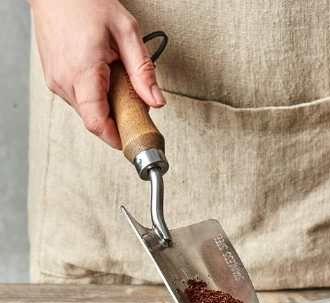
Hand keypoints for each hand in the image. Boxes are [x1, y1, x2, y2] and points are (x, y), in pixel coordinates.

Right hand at [29, 0, 164, 148]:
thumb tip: (156, 101)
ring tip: (121, 82)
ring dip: (108, 105)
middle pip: (94, 119)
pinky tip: (106, 77)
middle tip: (140, 105)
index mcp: (82, 72)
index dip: (117, 138)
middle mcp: (63, 80)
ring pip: (87, 109)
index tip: (135, 142)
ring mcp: (55, 80)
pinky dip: (96, 95)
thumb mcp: (127, 32)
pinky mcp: (53, 77)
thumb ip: (142, 70)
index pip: (97, 122)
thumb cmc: (87, 4)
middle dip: (119, 119)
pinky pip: (78, 97)